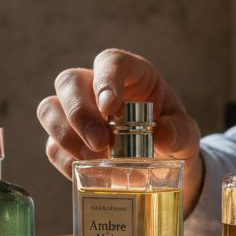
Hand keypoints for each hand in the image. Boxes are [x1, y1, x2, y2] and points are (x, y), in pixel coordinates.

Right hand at [36, 49, 205, 209]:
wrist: (164, 165)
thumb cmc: (173, 137)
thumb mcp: (186, 136)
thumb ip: (180, 134)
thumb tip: (162, 138)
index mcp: (129, 74)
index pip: (110, 63)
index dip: (105, 80)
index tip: (110, 107)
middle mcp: (95, 86)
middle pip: (69, 82)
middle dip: (79, 112)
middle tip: (100, 142)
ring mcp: (77, 113)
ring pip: (49, 109)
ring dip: (65, 135)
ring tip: (92, 159)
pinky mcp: (66, 141)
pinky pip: (52, 146)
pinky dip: (65, 160)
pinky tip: (84, 173)